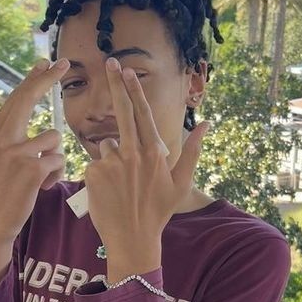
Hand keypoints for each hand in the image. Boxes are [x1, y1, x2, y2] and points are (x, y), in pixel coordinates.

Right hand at [0, 57, 70, 256]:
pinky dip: (54, 175)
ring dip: (52, 157)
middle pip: (28, 98)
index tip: (45, 61)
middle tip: (62, 63)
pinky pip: (57, 160)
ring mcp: (15, 151)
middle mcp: (0, 137)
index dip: (31, 78)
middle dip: (46, 79)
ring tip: (37, 176)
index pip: (15, 98)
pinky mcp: (31, 167)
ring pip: (53, 138)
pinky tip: (40, 187)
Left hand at [83, 57, 209, 260]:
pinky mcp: (94, 174)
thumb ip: (192, 151)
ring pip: (107, 146)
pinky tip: (109, 191)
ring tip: (120, 185)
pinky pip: (94, 164)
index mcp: (155, 153)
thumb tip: (207, 124)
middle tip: (109, 62)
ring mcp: (112, 163)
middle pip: (122, 111)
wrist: (133, 238)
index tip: (126, 70)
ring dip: (111, 158)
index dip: (134, 90)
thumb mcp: (181, 182)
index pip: (142, 113)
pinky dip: (99, 174)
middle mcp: (134, 153)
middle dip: (115, 84)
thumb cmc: (158, 211)